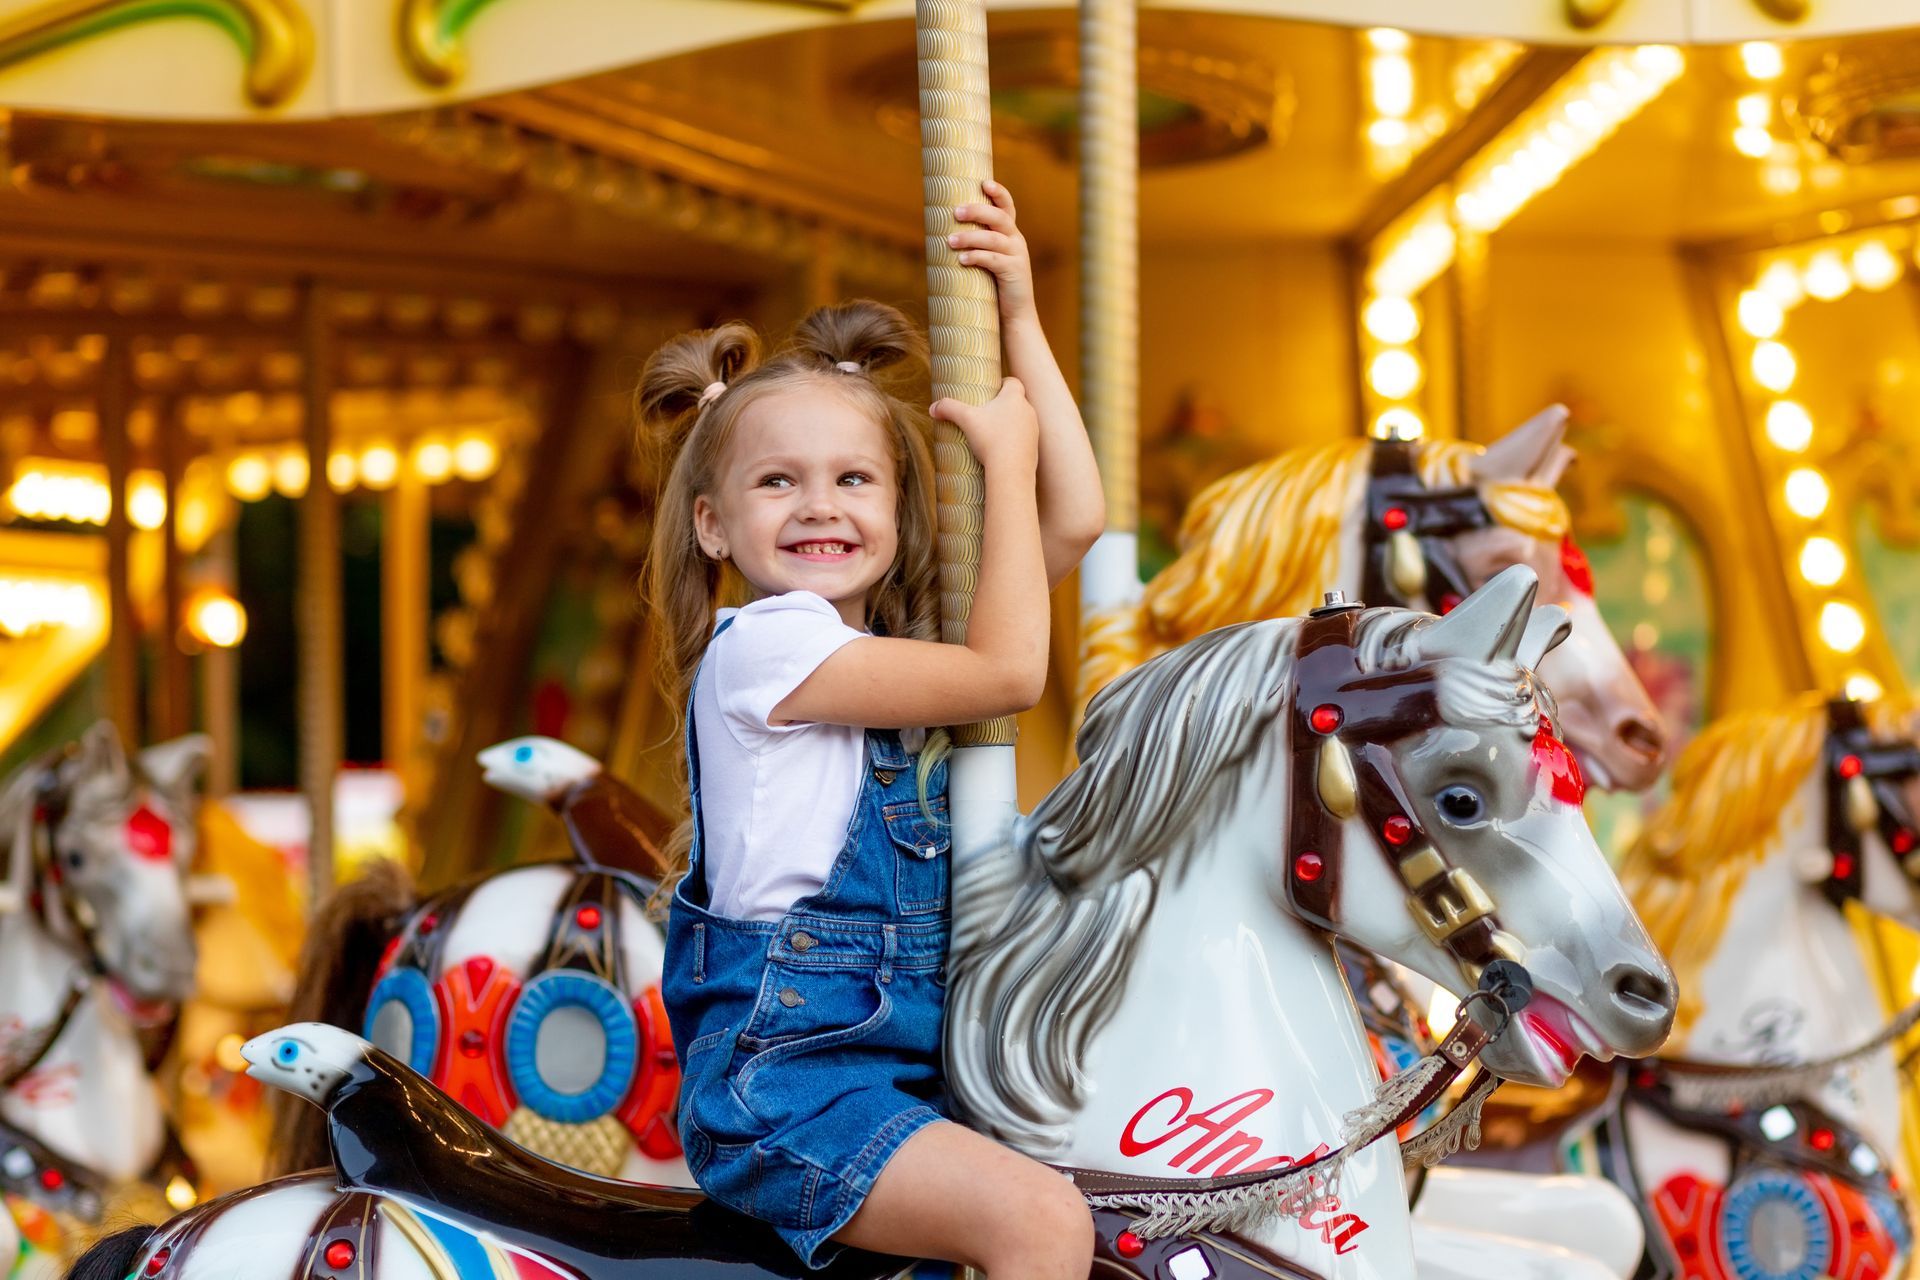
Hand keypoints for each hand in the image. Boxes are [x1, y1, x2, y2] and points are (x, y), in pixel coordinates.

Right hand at [931, 377, 1038, 476]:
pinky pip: (1023, 441)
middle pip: (1016, 402)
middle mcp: (1028, 410)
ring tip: (991, 434)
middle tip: (986, 413)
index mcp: (1014, 397)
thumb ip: (948, 409)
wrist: (1011, 470)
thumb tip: (932, 408)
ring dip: (1009, 424)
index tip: (991, 390)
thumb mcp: (965, 419)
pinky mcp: (1034, 448)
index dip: (1002, 383)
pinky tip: (1000, 451)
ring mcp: (1033, 430)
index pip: (1013, 382)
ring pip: (1021, 421)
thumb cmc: (990, 439)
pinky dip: (1013, 442)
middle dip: (1003, 406)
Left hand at [949, 181, 1034, 325]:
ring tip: (949, 241)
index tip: (984, 182)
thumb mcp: (987, 262)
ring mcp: (1017, 256)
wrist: (1016, 317)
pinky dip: (977, 257)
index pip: (1007, 207)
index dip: (998, 193)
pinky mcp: (1014, 273)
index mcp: (1010, 235)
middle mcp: (1016, 241)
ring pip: (994, 238)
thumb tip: (941, 235)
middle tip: (956, 212)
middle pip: (999, 217)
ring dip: (970, 238)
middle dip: (977, 211)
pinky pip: (994, 260)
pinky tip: (961, 259)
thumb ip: (975, 247)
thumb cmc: (995, 288)